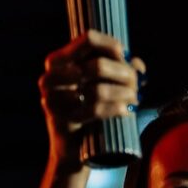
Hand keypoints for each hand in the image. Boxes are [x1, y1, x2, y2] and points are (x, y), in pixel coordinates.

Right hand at [38, 30, 145, 165]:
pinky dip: (115, 109)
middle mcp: (50, 76)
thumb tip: (137, 63)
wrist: (72, 148)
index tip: (126, 56)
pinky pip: (94, 110)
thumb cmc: (89, 110)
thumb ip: (119, 69)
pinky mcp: (60, 120)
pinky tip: (126, 110)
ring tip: (134, 98)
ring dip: (123, 93)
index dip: (111, 45)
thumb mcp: (101, 84)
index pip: (88, 39)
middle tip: (136, 83)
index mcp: (58, 60)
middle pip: (97, 65)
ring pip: (98, 90)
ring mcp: (52, 99)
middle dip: (123, 74)